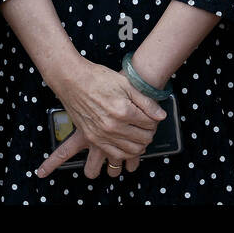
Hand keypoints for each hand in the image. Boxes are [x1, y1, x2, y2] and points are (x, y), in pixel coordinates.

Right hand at [36, 62, 164, 177]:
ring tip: (140, 135)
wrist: (72, 80)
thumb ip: (146, 101)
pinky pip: (115, 154)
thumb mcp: (126, 84)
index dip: (155, 120)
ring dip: (141, 144)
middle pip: (143, 138)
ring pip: (132, 150)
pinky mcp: (93, 138)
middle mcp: (113, 126)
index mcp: (123, 110)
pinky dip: (126, 153)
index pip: (150, 124)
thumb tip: (161, 116)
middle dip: (150, 132)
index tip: (152, 116)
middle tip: (148, 125)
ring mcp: (102, 134)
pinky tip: (128, 144)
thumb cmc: (98, 78)